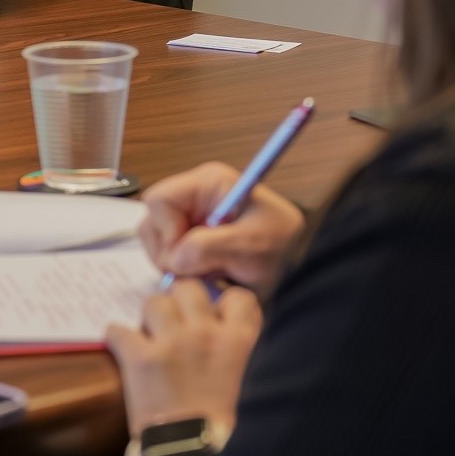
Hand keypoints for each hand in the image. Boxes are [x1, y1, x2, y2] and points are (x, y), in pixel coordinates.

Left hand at [106, 278, 261, 436]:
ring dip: (149, 318)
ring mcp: (172, 343)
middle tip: (174, 322)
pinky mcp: (140, 357)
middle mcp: (206, 333)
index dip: (222, 300)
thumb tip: (215, 322)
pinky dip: (116, 338)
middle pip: (188, 288)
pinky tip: (123, 349)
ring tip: (150, 337)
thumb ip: (231, 345)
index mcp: (238, 341)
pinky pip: (118, 329)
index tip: (211, 311)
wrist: (190, 451)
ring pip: (153, 301)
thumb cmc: (217, 420)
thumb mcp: (239, 376)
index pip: (237, 296)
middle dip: (179, 301)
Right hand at [140, 163, 306, 294]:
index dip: (166, 230)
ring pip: (157, 241)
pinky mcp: (192, 238)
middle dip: (170, 251)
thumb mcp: (251, 246)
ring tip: (210, 271)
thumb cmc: (287, 247)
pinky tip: (210, 272)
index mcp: (208, 183)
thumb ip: (209, 248)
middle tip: (198, 269)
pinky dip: (184, 269)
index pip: (159, 200)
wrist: (301, 265)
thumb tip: (175, 258)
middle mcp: (195, 196)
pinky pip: (169, 254)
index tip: (186, 254)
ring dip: (178, 263)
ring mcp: (191, 218)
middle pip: (153, 222)